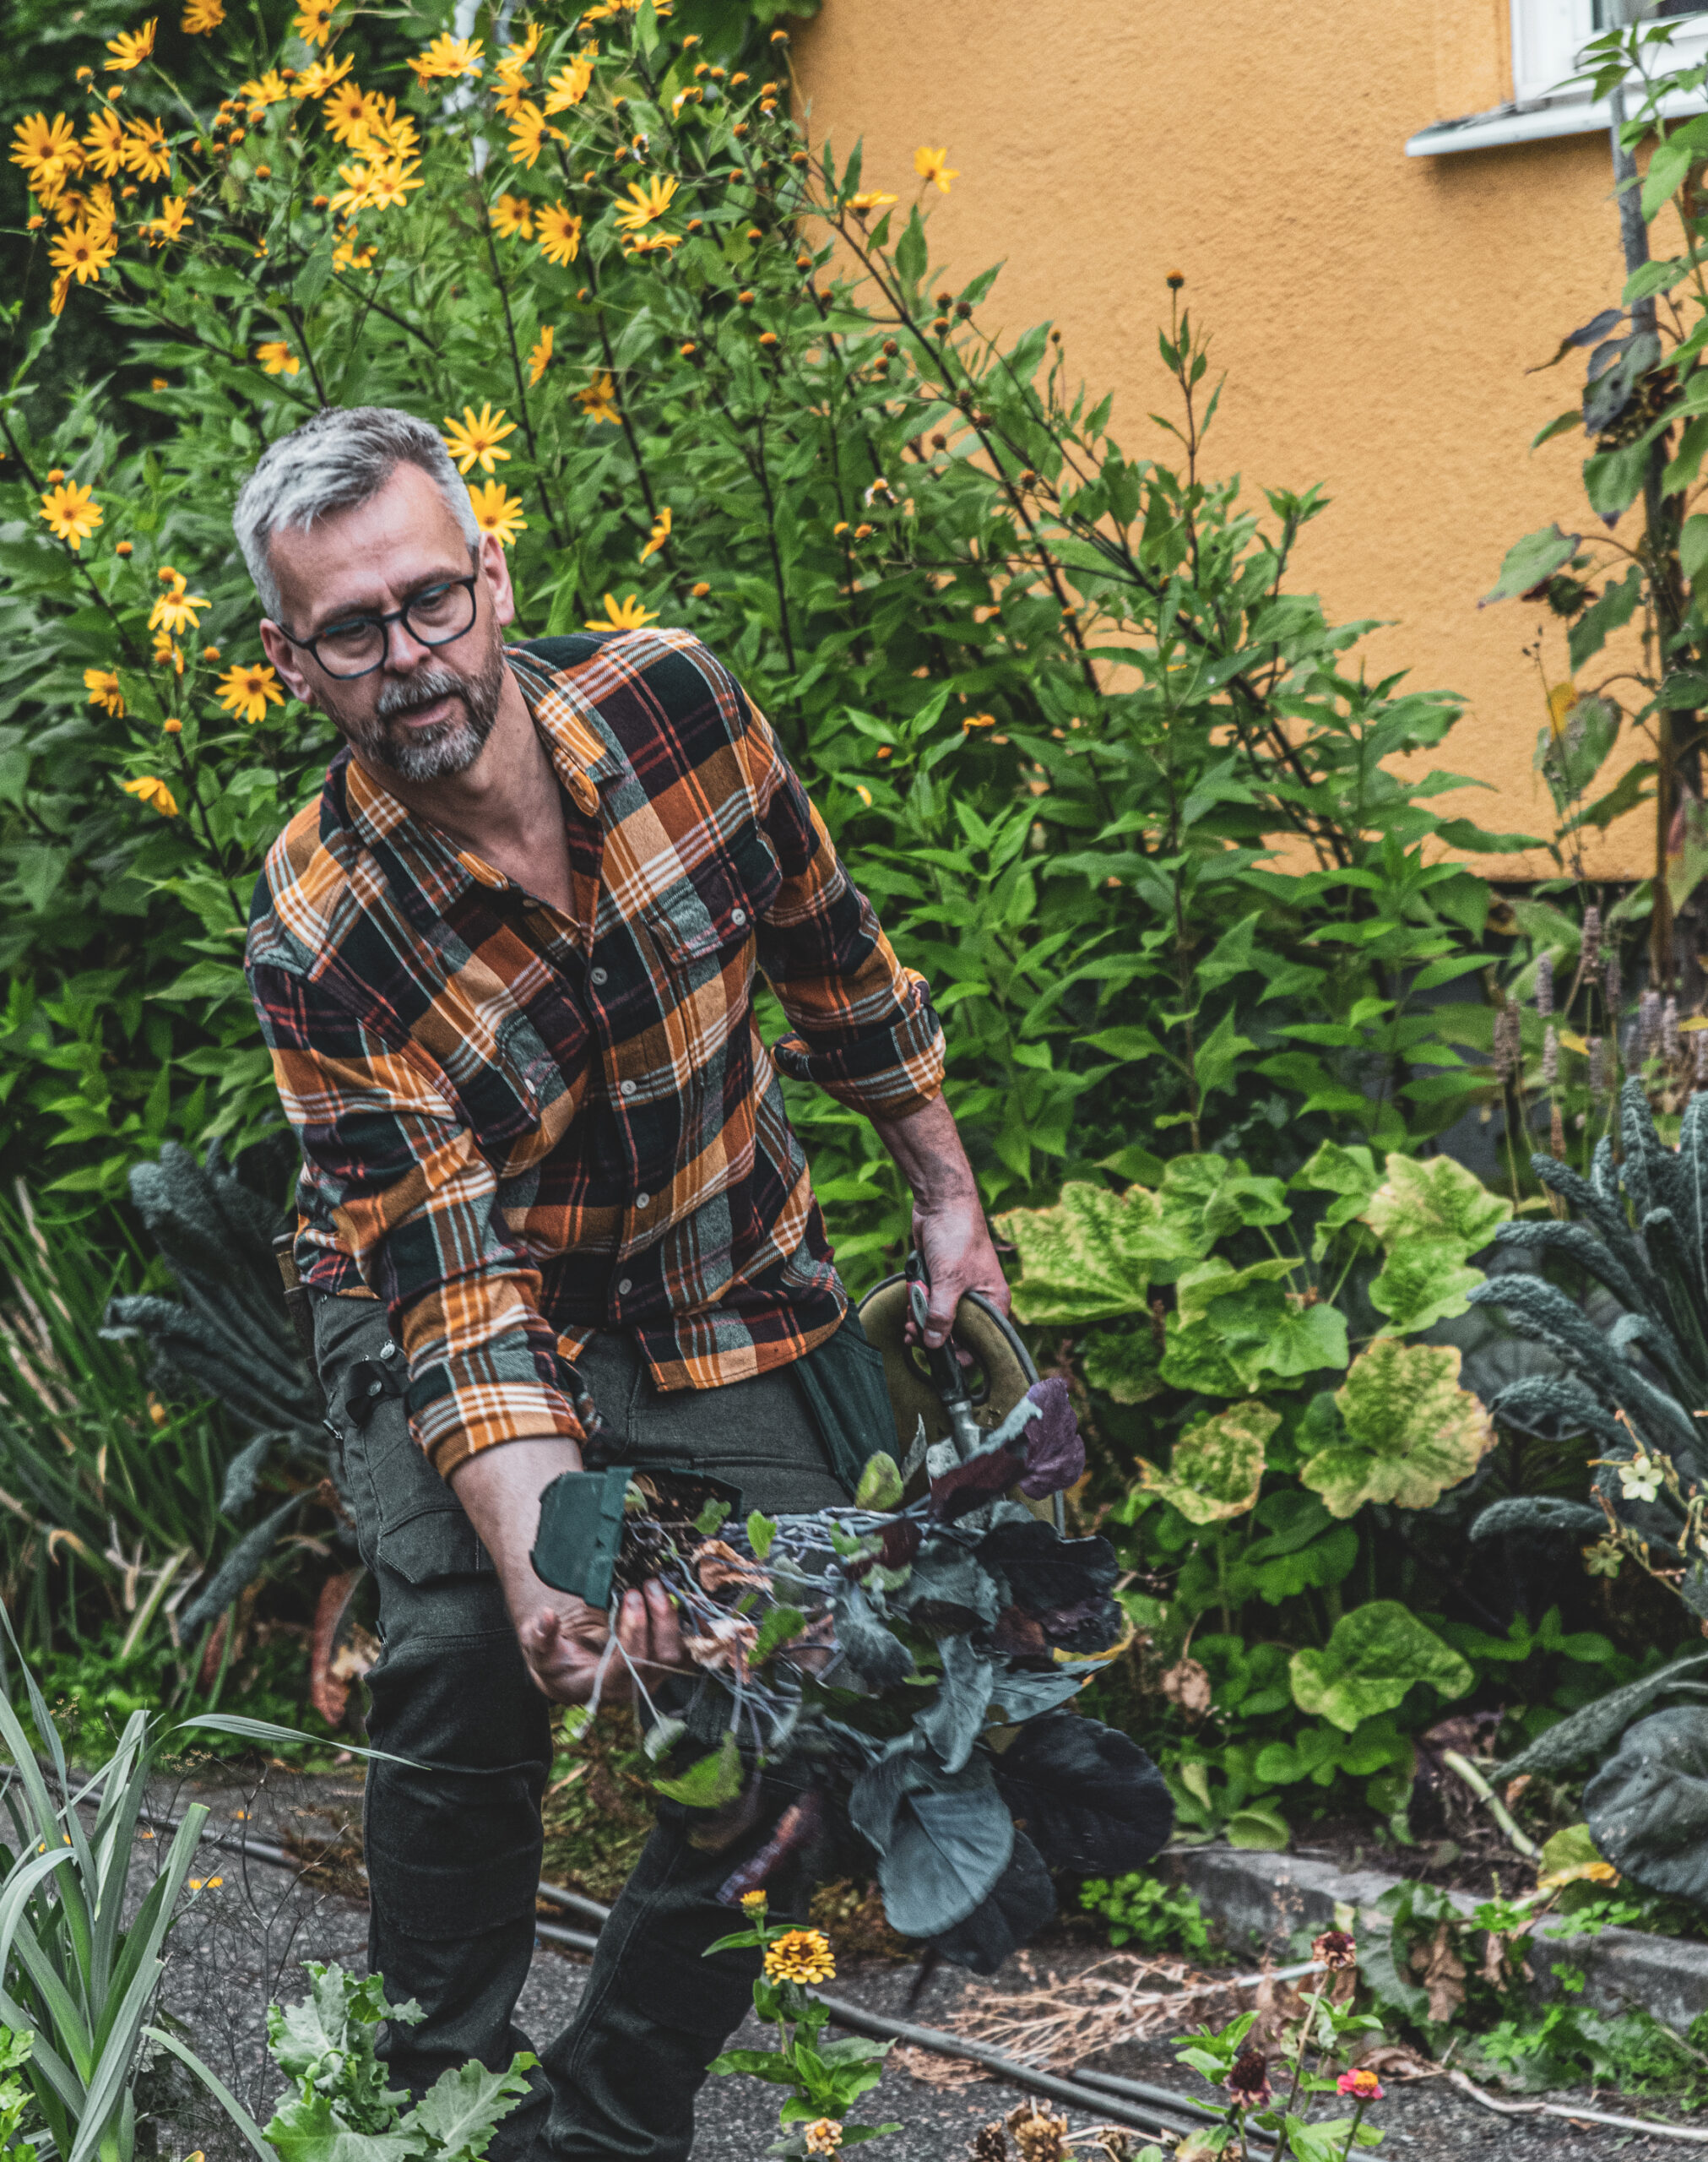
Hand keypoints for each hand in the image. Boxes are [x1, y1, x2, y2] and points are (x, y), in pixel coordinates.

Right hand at [515, 1578, 685, 1704]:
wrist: (572, 1675)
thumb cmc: (557, 1664)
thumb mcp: (541, 1653)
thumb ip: (541, 1638)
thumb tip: (546, 1617)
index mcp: (606, 1685)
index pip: (630, 1663)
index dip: (634, 1631)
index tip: (630, 1597)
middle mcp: (636, 1685)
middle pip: (662, 1657)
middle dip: (659, 1618)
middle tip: (648, 1585)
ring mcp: (654, 1675)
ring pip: (679, 1652)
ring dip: (673, 1616)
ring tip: (658, 1586)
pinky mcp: (664, 1663)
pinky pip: (687, 1647)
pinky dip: (691, 1625)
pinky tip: (682, 1599)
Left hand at [868, 1092, 1009, 1350]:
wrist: (941, 1203)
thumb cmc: (958, 1237)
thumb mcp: (950, 1281)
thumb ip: (941, 1316)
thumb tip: (933, 1345)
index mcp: (994, 1302)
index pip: (982, 1342)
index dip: (960, 1353)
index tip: (936, 1356)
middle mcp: (978, 1299)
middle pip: (956, 1333)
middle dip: (932, 1335)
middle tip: (914, 1333)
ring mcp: (957, 1290)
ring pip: (937, 1318)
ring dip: (920, 1319)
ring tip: (909, 1316)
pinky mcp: (939, 1280)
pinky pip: (927, 1302)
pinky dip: (916, 1303)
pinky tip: (909, 1300)